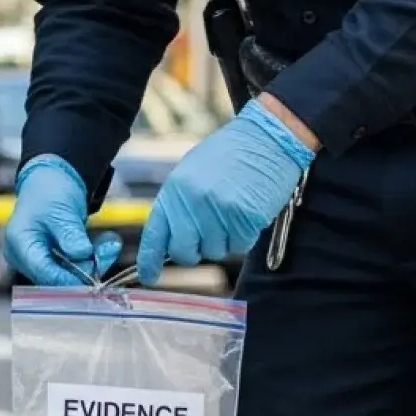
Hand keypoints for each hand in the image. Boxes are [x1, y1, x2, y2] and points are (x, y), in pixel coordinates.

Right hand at [3, 155, 122, 285]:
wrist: (51, 180)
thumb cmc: (49, 191)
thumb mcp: (61, 210)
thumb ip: (70, 234)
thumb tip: (83, 255)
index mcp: (20, 245)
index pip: (45, 274)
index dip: (71, 279)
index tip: (96, 277)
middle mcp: (25, 258)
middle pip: (58, 278)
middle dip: (88, 267)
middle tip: (110, 249)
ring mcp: (39, 261)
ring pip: (70, 275)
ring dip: (94, 261)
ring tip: (110, 242)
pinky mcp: (54, 261)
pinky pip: (75, 269)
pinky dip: (92, 258)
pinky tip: (104, 243)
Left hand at [135, 97, 314, 285]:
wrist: (266, 139)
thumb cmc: (228, 155)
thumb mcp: (191, 172)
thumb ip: (179, 204)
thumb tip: (171, 238)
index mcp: (174, 190)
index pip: (155, 233)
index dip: (149, 259)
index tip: (148, 276)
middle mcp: (192, 203)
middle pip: (185, 252)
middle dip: (194, 252)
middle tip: (208, 235)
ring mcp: (219, 212)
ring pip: (216, 251)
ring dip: (224, 240)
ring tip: (232, 212)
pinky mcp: (245, 218)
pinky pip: (240, 245)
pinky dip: (244, 236)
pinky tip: (247, 213)